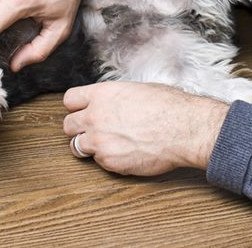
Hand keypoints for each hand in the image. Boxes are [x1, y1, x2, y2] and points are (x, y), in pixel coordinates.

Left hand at [62, 82, 230, 175]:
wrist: (184, 129)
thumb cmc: (169, 107)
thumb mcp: (137, 89)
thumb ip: (115, 97)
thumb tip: (113, 102)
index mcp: (102, 94)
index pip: (69, 99)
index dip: (76, 106)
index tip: (82, 110)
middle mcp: (95, 117)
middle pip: (67, 125)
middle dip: (78, 128)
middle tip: (92, 130)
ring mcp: (100, 141)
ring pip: (76, 146)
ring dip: (88, 145)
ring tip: (106, 144)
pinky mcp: (109, 162)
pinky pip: (98, 162)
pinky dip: (108, 159)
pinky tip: (124, 152)